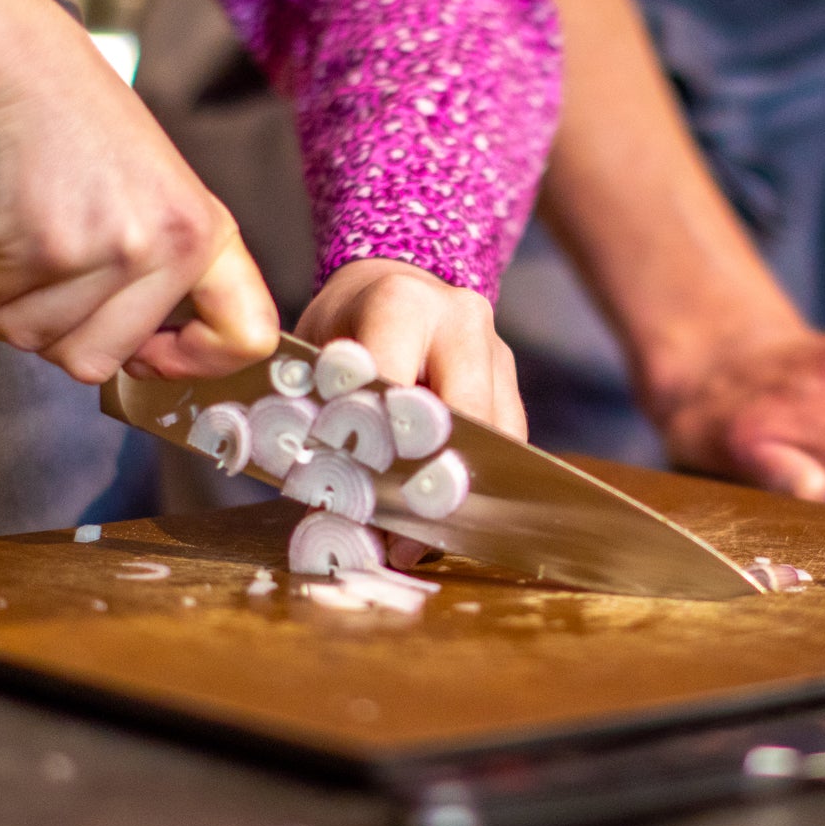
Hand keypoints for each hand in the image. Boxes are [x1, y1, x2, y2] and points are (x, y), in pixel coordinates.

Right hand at [0, 0, 278, 381]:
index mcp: (205, 232)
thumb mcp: (150, 192)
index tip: (150, 357)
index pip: (245, 335)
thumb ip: (156, 270)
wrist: (9, 55)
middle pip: (99, 361)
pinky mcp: (41, 245)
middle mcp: (168, 244)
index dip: (193, 362)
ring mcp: (108, 247)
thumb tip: (141, 355)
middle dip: (46, 330)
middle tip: (29, 280)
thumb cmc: (68, 119)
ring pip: (33, 339)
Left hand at [295, 259, 523, 568]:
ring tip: (412, 542)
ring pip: (495, 437)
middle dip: (430, 478)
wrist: (390, 283)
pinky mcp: (510, 380)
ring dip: (456, 492)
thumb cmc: (344, 324)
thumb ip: (316, 414)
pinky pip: (506, 443)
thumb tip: (322, 507)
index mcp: (401, 303)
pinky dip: (475, 485)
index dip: (378, 444)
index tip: (356, 499)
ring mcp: (496, 350)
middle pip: (462, 414)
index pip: (396, 384)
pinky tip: (438, 522)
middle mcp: (460, 321)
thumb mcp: (314, 354)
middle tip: (397, 538)